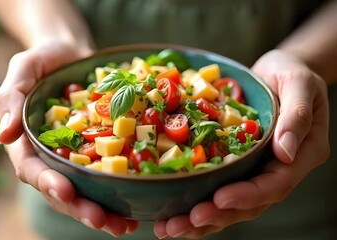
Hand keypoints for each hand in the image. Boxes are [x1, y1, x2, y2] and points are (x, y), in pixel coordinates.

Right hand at [0, 42, 137, 236]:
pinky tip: (137, 208)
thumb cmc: (43, 58)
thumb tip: (3, 136)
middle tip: (102, 221)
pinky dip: (120, 192)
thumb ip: (10, 98)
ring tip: (122, 226)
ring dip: (102, 211)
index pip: (31, 169)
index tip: (65, 192)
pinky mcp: (99, 150)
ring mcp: (76, 156)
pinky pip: (108, 174)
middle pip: (61, 189)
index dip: (47, 183)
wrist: (72, 54)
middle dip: (80, 208)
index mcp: (28, 142)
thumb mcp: (23, 69)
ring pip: (86, 190)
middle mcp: (52, 156)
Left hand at [153, 49, 329, 238]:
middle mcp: (278, 169)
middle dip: (214, 216)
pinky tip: (172, 213)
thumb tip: (285, 152)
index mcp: (300, 154)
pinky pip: (218, 188)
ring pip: (231, 205)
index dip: (247, 196)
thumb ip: (297, 116)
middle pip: (249, 204)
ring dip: (200, 220)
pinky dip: (196, 203)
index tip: (218, 199)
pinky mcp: (237, 165)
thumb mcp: (300, 83)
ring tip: (169, 228)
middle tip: (180, 223)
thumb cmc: (292, 73)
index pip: (275, 184)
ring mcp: (256, 170)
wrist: (278, 72)